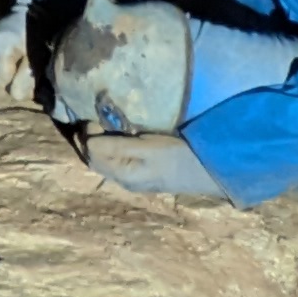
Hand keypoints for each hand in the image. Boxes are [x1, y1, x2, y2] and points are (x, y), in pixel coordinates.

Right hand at [0, 2, 35, 99]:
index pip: (1, 79)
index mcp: (1, 45)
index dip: (14, 80)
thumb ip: (28, 79)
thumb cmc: (37, 36)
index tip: (24, 71)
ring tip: (7, 64)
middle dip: (4, 78)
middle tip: (17, 69)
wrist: (29, 12)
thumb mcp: (38, 58)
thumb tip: (16, 95)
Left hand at [82, 130, 226, 199]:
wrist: (210, 172)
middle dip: (87, 140)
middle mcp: (124, 181)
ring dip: (98, 145)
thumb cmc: (180, 156)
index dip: (87, 134)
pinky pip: (116, 162)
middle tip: (91, 118)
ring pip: (104, 162)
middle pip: (94, 160)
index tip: (92, 116)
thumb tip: (88, 140)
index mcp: (123, 174)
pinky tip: (115, 137)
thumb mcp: (149, 147)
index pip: (92, 154)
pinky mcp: (142, 175)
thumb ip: (118, 146)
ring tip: (100, 126)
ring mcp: (133, 180)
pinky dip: (109, 149)